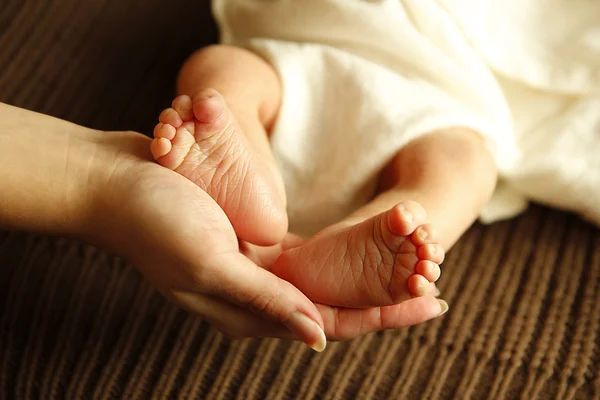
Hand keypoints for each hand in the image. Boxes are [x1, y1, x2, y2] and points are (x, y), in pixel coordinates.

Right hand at [86, 131, 446, 349]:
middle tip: (435, 285)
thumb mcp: (208, 261)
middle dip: (384, 299)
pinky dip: (340, 254)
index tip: (432, 304)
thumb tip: (318, 337)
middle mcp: (255, 296)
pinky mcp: (251, 243)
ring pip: (325, 282)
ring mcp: (253, 270)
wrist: (115, 184)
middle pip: (335, 305)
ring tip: (410, 265)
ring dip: (366, 276)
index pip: (331, 322)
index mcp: (246, 310)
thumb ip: (262, 300)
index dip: (384, 315)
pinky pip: (306, 257)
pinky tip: (364, 247)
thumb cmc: (154, 220)